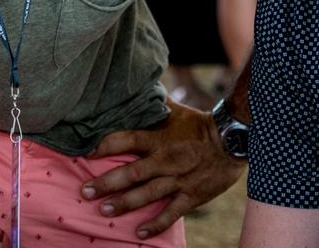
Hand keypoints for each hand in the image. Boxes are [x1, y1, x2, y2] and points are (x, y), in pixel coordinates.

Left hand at [81, 99, 244, 237]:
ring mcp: (178, 179)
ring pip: (148, 194)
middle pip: (132, 173)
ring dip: (124, 203)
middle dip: (107, 183)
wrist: (233, 140)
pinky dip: (156, 223)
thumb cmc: (199, 124)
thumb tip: (136, 87)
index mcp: (159, 138)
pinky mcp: (192, 195)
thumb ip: (153, 103)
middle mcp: (165, 160)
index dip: (106, 146)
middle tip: (86, 191)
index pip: (127, 140)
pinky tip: (140, 232)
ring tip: (104, 210)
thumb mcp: (174, 110)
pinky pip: (172, 212)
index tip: (87, 152)